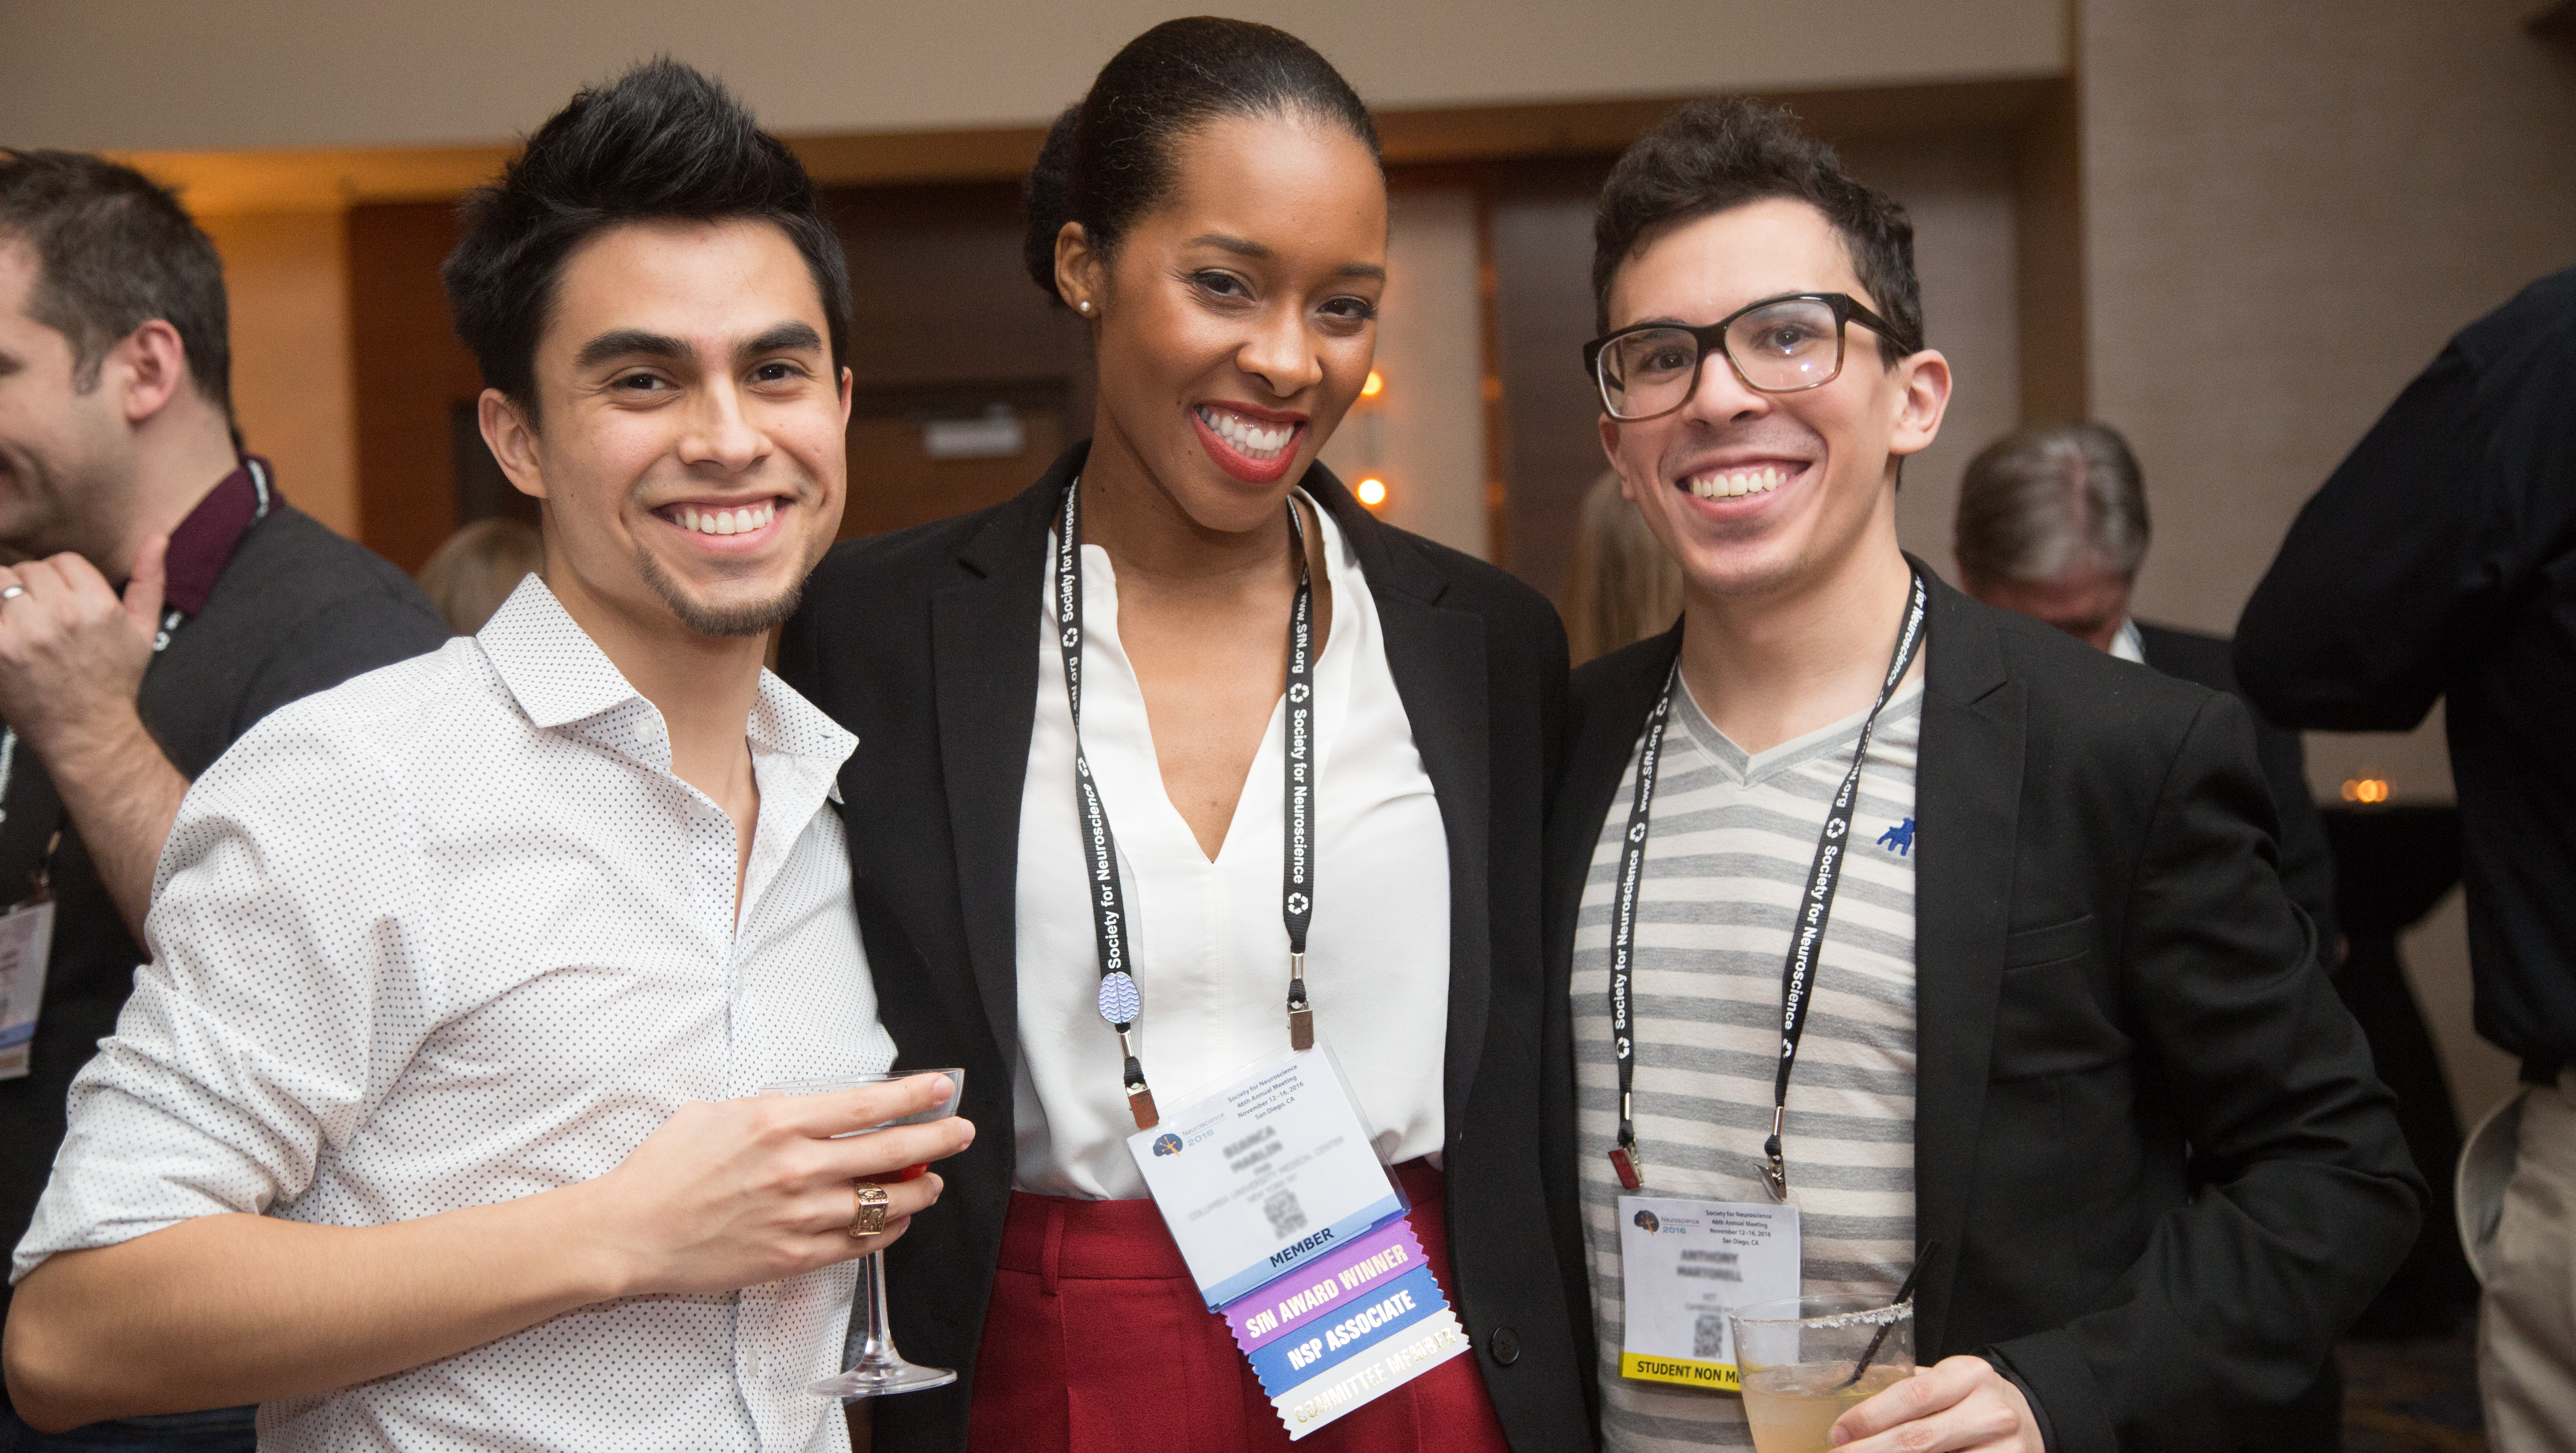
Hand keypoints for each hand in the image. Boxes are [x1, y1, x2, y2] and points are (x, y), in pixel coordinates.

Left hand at [0, 537, 164, 754]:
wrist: (87, 732)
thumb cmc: (115, 680)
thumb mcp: (144, 632)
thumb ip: (149, 581)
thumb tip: (157, 537)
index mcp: (98, 606)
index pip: (64, 561)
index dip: (65, 580)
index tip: (68, 604)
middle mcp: (60, 615)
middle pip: (31, 570)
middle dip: (35, 588)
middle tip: (43, 617)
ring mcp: (23, 633)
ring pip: (2, 582)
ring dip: (8, 597)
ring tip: (22, 622)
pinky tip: (12, 635)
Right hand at [576, 1073, 972, 1299]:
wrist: (630, 1233)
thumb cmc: (665, 1170)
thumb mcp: (717, 1114)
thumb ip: (771, 1109)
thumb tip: (811, 1108)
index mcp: (779, 1125)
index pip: (868, 1105)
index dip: (914, 1096)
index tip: (942, 1089)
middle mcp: (797, 1169)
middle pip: (891, 1153)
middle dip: (937, 1140)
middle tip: (959, 1133)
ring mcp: (799, 1217)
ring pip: (885, 1203)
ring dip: (919, 1191)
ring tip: (931, 1182)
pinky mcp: (793, 1257)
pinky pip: (860, 1245)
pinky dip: (886, 1231)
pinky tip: (895, 1220)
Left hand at [1831, 1355, 2042, 1451]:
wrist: (2028, 1417)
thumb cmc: (1972, 1400)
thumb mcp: (1945, 1381)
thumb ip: (1903, 1392)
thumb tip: (1847, 1419)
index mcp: (1969, 1375)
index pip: (1913, 1395)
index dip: (1870, 1417)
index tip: (1838, 1433)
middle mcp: (1991, 1412)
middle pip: (1919, 1438)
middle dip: (1871, 1451)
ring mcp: (2005, 1448)